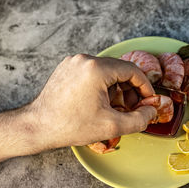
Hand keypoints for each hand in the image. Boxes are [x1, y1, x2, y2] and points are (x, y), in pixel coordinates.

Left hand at [29, 54, 155, 148]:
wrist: (37, 127)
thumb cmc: (70, 126)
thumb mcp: (112, 126)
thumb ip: (139, 119)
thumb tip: (151, 111)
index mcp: (97, 69)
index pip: (132, 71)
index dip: (145, 87)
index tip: (148, 100)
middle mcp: (85, 60)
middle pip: (120, 69)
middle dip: (131, 89)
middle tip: (133, 107)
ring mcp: (74, 62)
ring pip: (107, 71)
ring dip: (117, 88)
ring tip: (116, 107)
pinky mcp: (67, 68)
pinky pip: (93, 72)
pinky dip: (102, 85)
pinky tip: (100, 103)